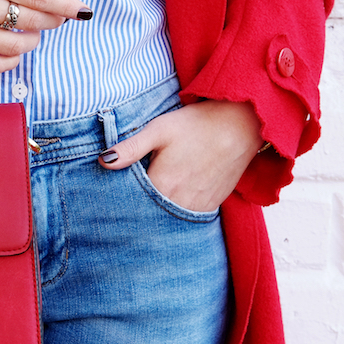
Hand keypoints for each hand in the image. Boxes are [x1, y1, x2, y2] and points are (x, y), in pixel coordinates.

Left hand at [98, 100, 264, 211]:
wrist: (241, 125)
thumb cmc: (197, 124)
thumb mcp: (159, 129)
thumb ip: (130, 148)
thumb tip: (103, 161)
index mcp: (161, 185)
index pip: (131, 204)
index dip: (120, 201)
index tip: (109, 201)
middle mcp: (178, 202)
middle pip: (149, 216)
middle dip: (137, 212)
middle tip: (123, 208)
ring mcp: (197, 207)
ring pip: (169, 220)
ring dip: (157, 215)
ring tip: (147, 205)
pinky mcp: (211, 206)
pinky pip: (187, 218)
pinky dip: (176, 214)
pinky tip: (170, 203)